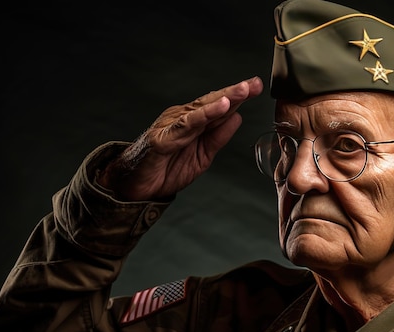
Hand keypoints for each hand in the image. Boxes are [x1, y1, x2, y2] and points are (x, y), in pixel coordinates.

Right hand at [99, 76, 263, 200]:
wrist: (135, 187)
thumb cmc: (166, 169)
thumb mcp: (202, 156)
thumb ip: (218, 137)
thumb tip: (238, 119)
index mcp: (192, 122)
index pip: (219, 105)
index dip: (238, 96)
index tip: (258, 86)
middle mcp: (182, 118)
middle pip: (212, 102)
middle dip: (235, 92)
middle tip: (255, 83)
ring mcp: (171, 126)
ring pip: (201, 110)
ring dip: (223, 99)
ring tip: (242, 91)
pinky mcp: (162, 139)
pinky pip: (186, 126)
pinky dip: (203, 116)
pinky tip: (219, 108)